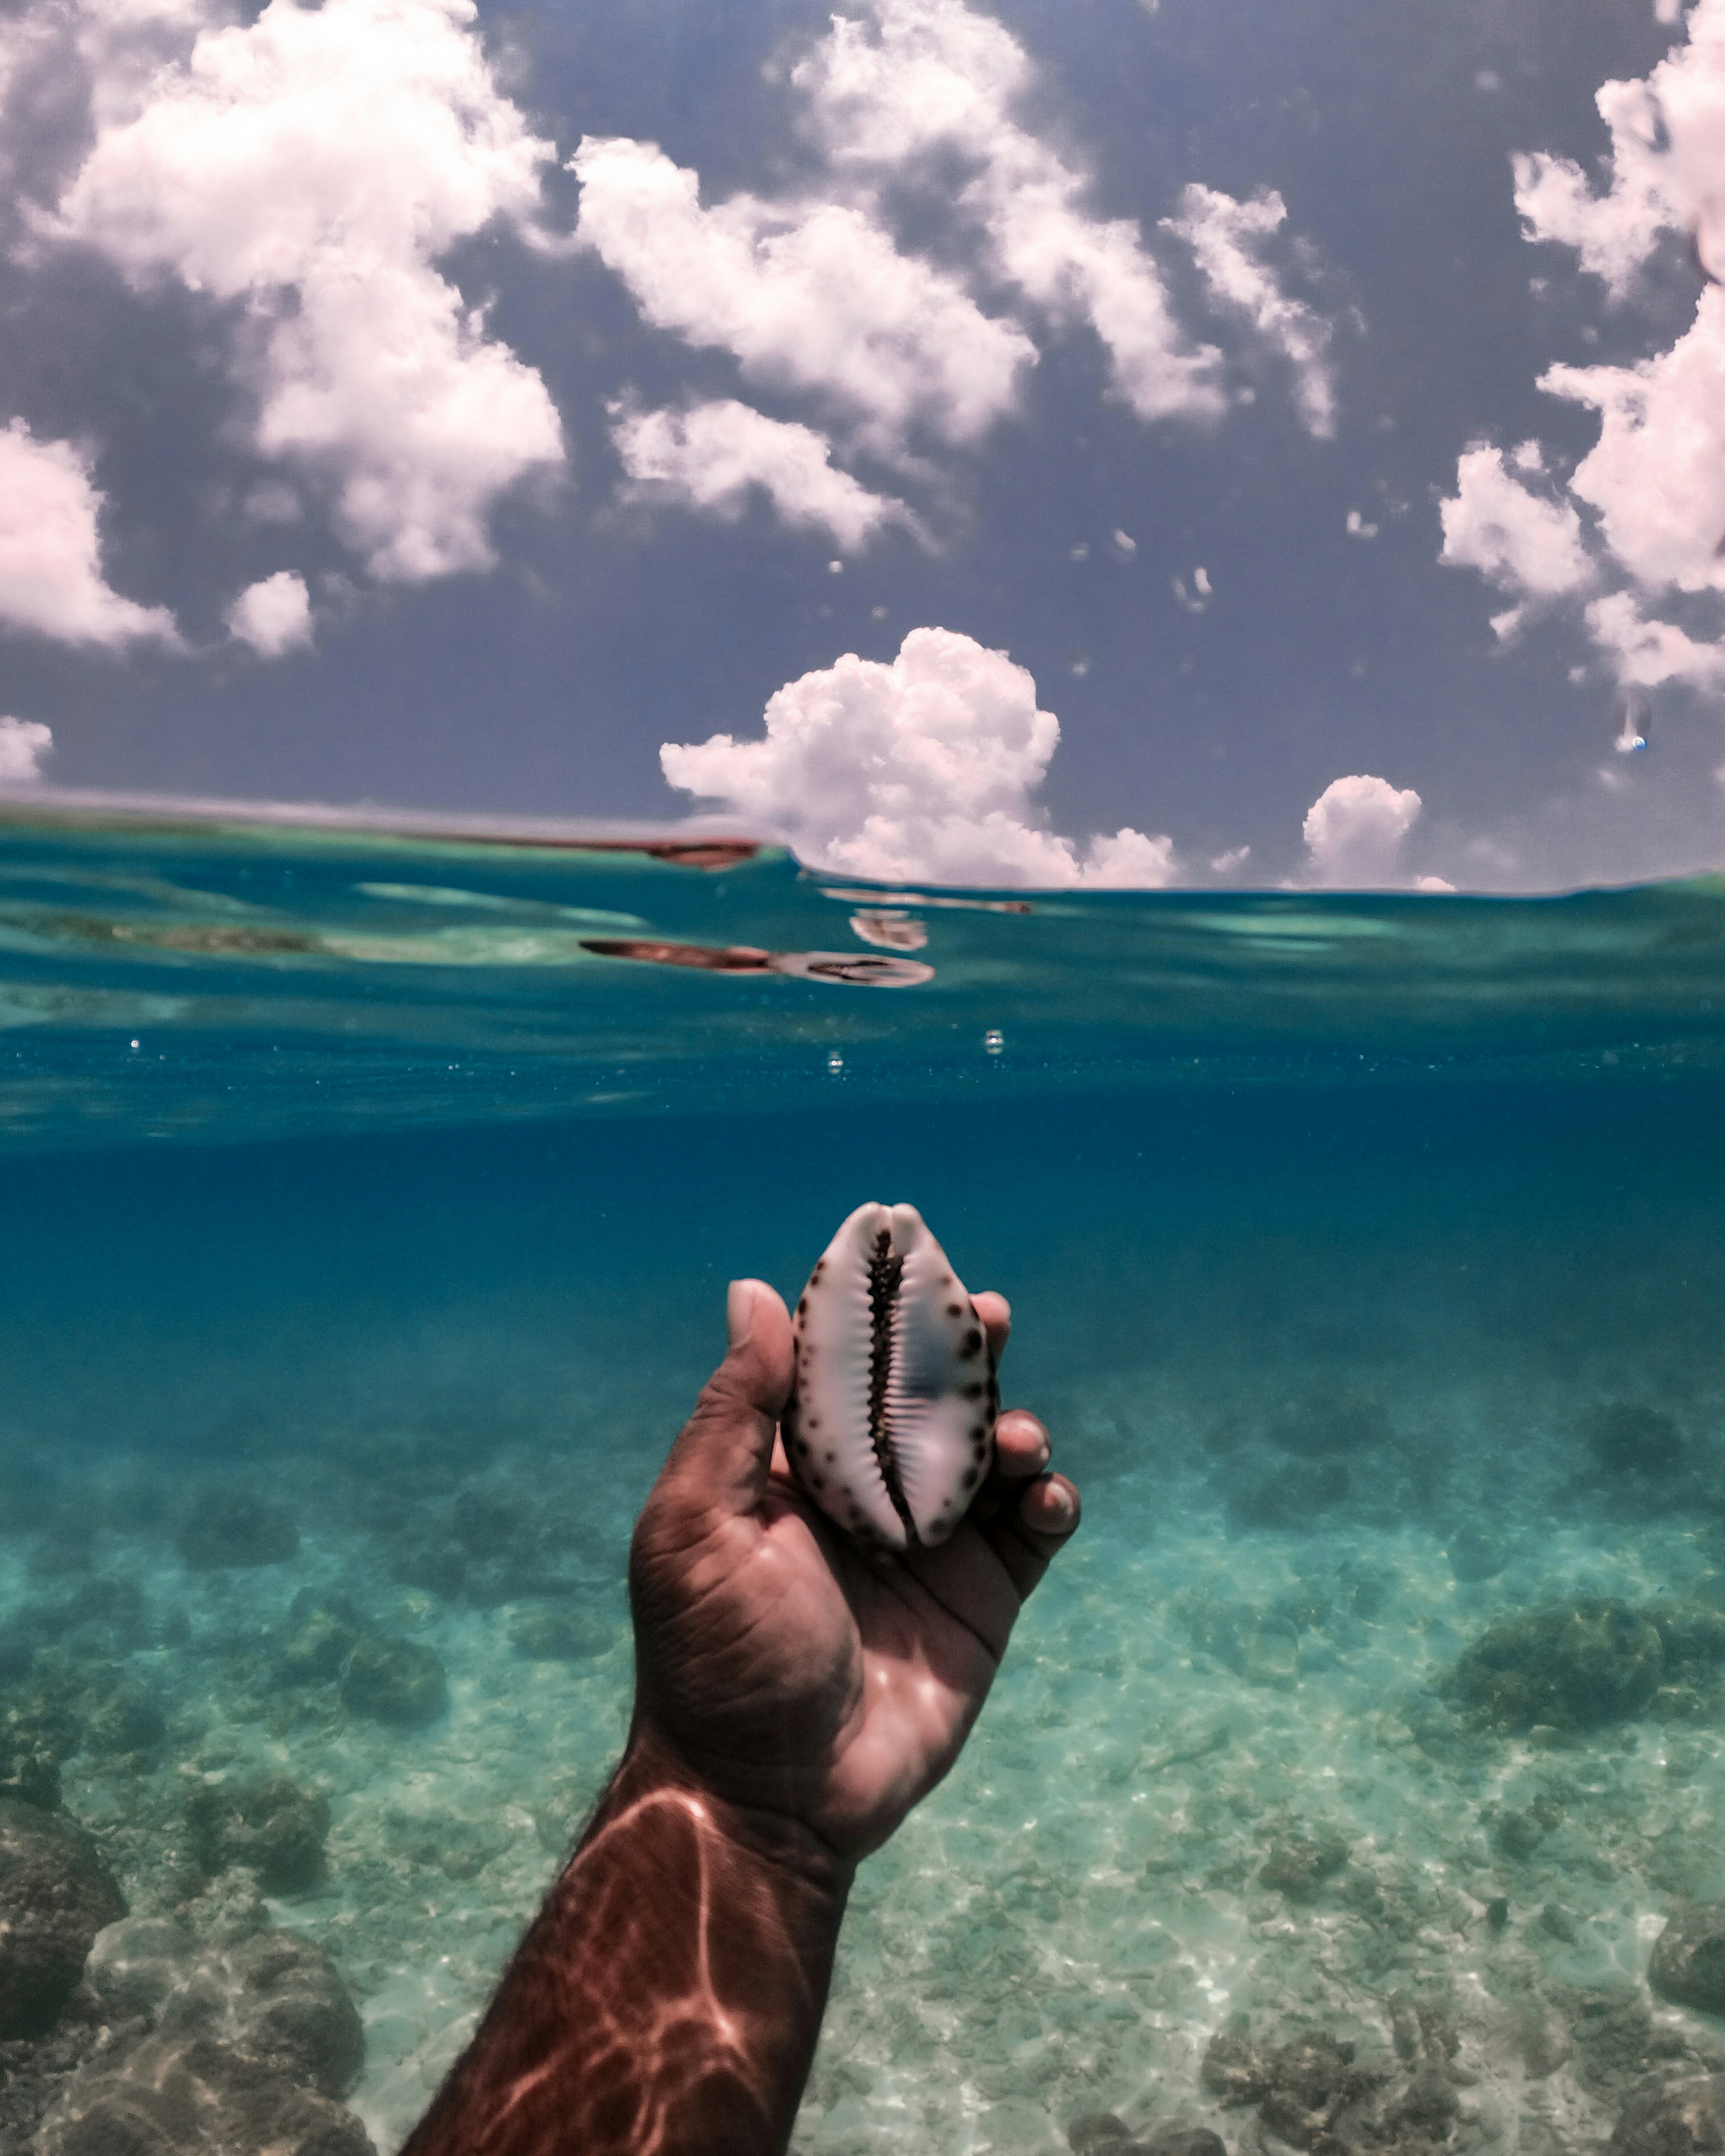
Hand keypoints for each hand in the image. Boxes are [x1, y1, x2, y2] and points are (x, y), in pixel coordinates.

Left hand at [628, 1277, 1080, 1861]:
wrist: (770, 1798)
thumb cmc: (713, 1661)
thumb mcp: (695, 1525)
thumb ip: (732, 1410)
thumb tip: (753, 1291)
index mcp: (793, 1467)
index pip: (843, 1364)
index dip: (876, 1311)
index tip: (910, 1255)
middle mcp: (866, 1493)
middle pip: (929, 1395)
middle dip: (962, 1350)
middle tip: (989, 1319)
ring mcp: (930, 1546)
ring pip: (992, 1452)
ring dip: (1013, 1424)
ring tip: (1013, 1441)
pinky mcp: (983, 1600)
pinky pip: (1034, 1529)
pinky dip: (1050, 1499)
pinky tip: (1040, 1497)